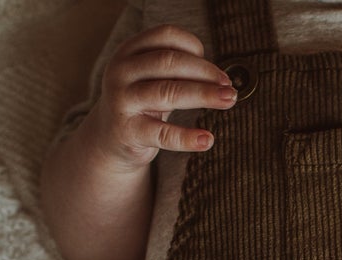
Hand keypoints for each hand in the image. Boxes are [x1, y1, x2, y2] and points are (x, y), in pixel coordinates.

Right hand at [89, 24, 238, 168]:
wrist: (111, 140)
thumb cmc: (142, 105)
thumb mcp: (154, 80)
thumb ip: (177, 72)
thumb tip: (220, 78)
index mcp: (130, 51)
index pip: (166, 36)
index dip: (195, 48)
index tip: (217, 71)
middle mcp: (122, 71)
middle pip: (169, 62)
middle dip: (205, 72)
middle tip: (230, 87)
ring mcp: (122, 100)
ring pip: (168, 92)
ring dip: (203, 95)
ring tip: (228, 100)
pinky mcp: (128, 131)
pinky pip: (162, 134)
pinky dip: (188, 137)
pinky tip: (207, 139)